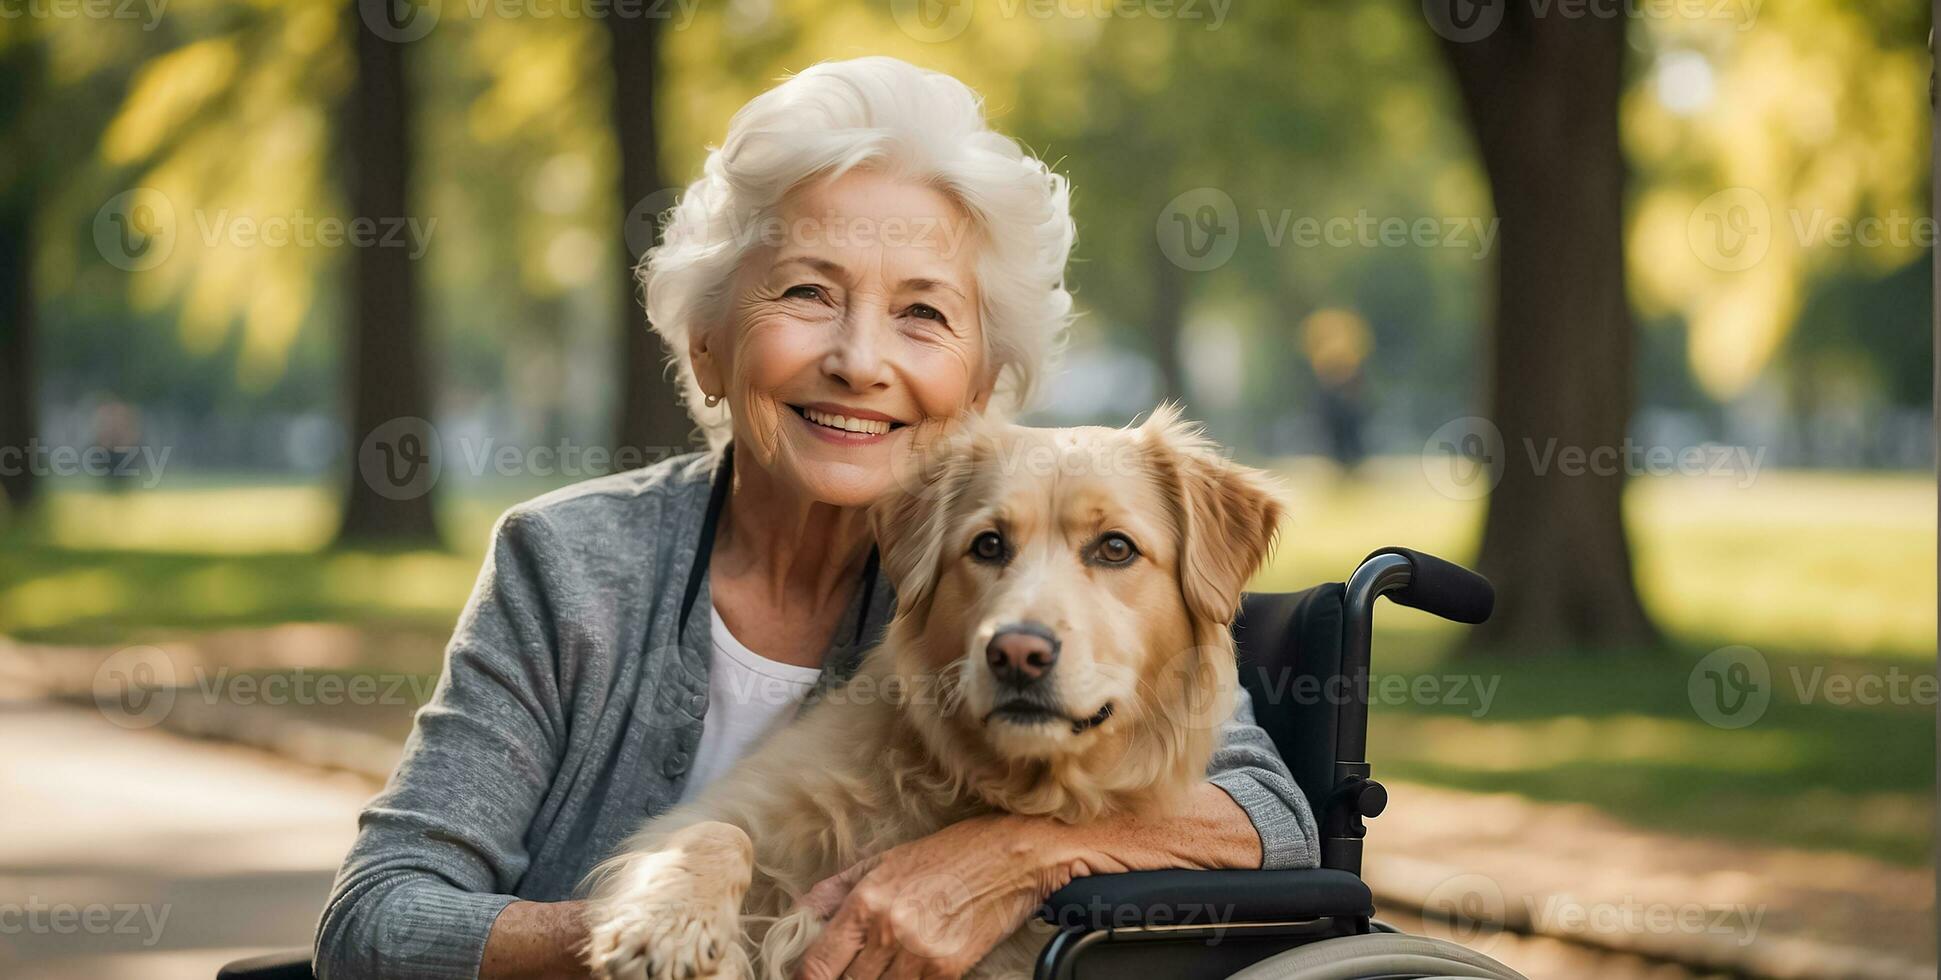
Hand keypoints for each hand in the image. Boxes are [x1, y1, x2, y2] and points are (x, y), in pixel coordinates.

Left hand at [793, 815, 1074, 979]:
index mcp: (866, 901)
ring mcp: (920, 955)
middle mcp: (889, 931)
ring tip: (877, 970)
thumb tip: (798, 915)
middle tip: (847, 971)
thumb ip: (834, 890)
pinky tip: (904, 972)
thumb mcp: (884, 860)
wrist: (1012, 857)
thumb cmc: (948, 854)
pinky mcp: (949, 971)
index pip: (817, 965)